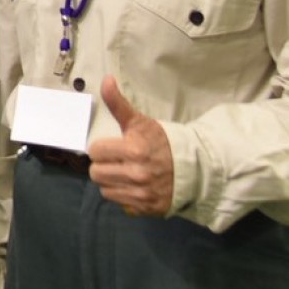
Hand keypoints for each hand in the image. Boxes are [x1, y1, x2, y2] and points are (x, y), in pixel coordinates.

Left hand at [89, 76, 173, 216]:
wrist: (193, 167)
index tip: (111, 147)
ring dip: (111, 181)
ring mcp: (141, 193)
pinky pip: (119, 202)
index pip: (95, 152)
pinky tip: (132, 186)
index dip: (101, 148)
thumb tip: (106, 80)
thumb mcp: (140, 122)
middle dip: (103, 165)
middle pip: (96, 173)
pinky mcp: (146, 208)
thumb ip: (118, 103)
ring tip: (123, 173)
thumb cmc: (162, 142)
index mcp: (134, 150)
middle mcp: (137, 174)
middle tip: (116, 161)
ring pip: (105, 189)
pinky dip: (122, 194)